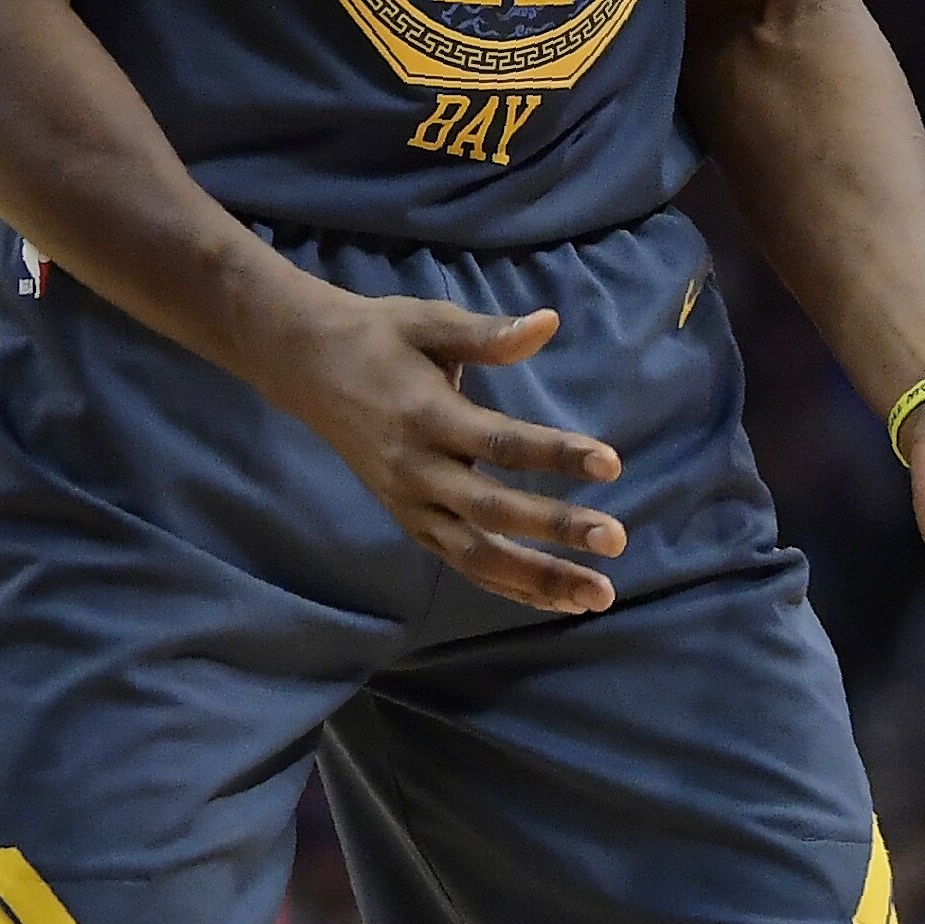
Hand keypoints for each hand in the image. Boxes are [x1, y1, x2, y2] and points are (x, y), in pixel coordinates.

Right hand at [257, 281, 625, 611]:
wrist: (308, 367)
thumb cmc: (379, 337)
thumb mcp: (429, 323)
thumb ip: (488, 335)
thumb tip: (549, 323)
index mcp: (427, 417)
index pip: (500, 443)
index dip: (556, 454)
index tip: (611, 463)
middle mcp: (418, 470)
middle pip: (492, 511)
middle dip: (555, 529)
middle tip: (616, 538)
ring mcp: (411, 504)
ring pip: (477, 556)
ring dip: (539, 579)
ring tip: (598, 596)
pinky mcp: (410, 523)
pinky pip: (463, 565)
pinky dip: (510, 587)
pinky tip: (557, 600)